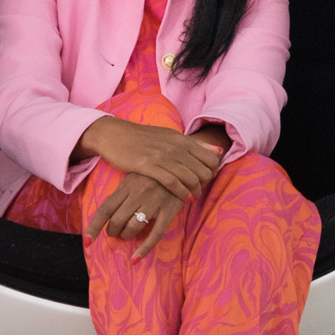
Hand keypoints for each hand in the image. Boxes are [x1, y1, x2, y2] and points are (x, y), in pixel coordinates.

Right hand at [73, 116, 221, 199]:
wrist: (116, 135)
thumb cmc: (144, 138)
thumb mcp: (171, 137)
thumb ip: (194, 145)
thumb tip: (219, 150)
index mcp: (182, 139)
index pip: (211, 158)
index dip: (213, 172)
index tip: (207, 179)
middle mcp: (176, 146)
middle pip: (203, 170)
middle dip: (205, 184)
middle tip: (200, 190)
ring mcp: (163, 156)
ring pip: (190, 177)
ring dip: (195, 191)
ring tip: (193, 197)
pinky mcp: (149, 165)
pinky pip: (172, 182)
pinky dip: (181, 192)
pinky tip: (183, 198)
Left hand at [86, 173, 181, 257]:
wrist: (183, 165)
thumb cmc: (155, 173)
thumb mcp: (135, 176)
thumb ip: (123, 193)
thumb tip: (108, 214)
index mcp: (127, 185)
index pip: (105, 209)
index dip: (94, 227)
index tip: (87, 241)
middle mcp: (138, 194)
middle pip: (117, 220)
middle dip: (113, 231)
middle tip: (115, 232)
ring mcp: (154, 202)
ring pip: (133, 227)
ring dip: (126, 235)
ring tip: (127, 234)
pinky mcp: (168, 211)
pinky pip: (155, 234)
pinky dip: (144, 248)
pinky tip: (136, 258)